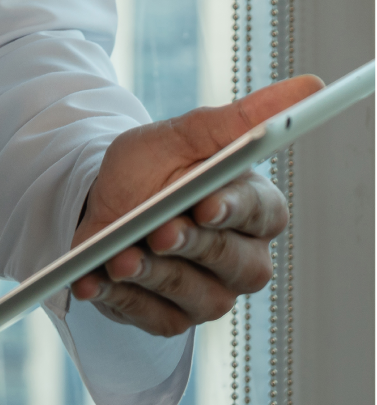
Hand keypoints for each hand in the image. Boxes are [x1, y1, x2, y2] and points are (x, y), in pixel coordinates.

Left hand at [68, 75, 323, 334]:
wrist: (96, 200)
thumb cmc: (152, 167)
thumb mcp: (183, 134)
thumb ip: (241, 118)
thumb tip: (310, 85)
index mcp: (252, 207)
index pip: (262, 213)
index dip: (234, 210)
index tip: (206, 203)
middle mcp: (241, 257)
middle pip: (235, 263)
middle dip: (193, 246)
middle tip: (158, 232)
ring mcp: (209, 293)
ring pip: (197, 296)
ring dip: (154, 276)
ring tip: (118, 259)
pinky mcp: (171, 317)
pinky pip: (153, 319)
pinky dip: (121, 301)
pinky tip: (92, 283)